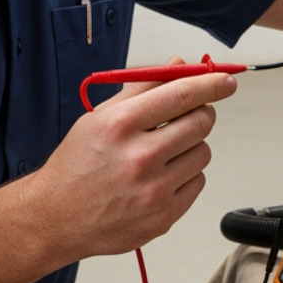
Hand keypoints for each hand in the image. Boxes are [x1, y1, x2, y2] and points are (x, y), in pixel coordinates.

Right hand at [38, 58, 237, 257]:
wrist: (56, 218)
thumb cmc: (76, 166)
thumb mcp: (100, 117)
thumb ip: (142, 88)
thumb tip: (179, 65)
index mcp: (120, 125)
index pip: (182, 95)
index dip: (211, 83)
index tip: (226, 80)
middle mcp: (138, 158)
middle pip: (200, 123)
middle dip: (201, 113)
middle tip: (190, 115)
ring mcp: (153, 191)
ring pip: (203, 153)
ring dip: (191, 147)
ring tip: (164, 152)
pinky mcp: (163, 216)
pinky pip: (198, 183)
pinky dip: (186, 175)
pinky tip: (160, 176)